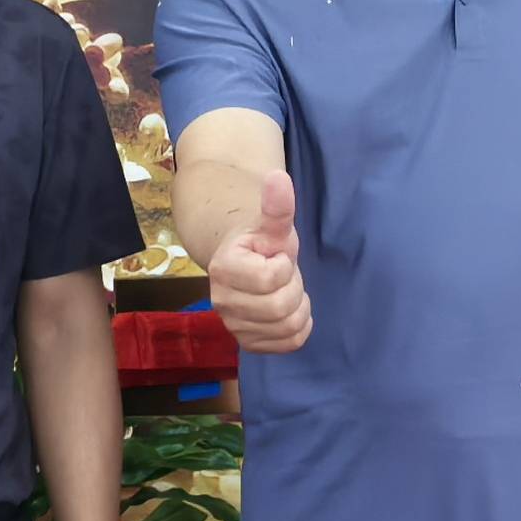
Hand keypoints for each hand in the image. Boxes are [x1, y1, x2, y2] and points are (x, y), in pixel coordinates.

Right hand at [207, 170, 311, 353]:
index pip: (271, 278)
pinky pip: (289, 344)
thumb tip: (278, 177)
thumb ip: (277, 207)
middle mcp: (221, 302)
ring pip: (288, 328)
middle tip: (284, 275)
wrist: (246, 263)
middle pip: (281, 307)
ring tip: (285, 290)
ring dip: (298, 307)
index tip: (275, 256)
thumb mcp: (274, 226)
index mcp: (224, 269)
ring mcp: (233, 326)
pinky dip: (298, 328)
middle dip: (293, 287)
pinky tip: (288, 310)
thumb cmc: (262, 242)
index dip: (284, 266)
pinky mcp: (248, 343)